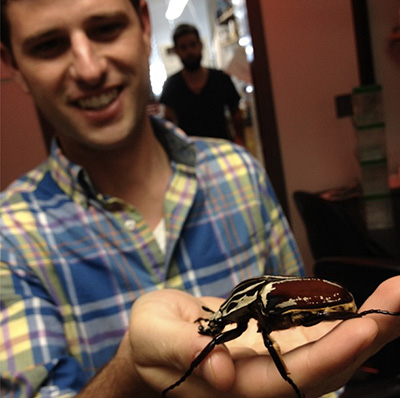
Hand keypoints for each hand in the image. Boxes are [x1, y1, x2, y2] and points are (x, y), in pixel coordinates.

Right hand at [127, 276, 399, 397]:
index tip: (366, 324)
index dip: (330, 355)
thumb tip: (219, 369)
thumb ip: (181, 350)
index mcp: (234, 386)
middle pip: (325, 367)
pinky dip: (341, 316)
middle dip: (366, 334)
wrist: (158, 338)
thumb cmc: (149, 339)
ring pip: (328, 350)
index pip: (292, 379)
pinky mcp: (273, 338)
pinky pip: (314, 331)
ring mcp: (272, 358)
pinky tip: (365, 300)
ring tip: (396, 293)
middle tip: (399, 296)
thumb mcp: (152, 336)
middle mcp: (263, 379)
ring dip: (365, 323)